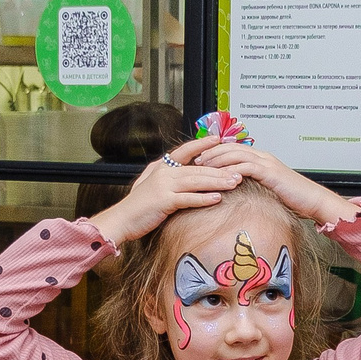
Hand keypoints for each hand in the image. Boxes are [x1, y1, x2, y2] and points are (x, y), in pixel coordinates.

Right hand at [89, 136, 239, 244]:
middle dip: (220, 170)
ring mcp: (163, 186)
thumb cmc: (139, 207)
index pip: (185, 151)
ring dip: (217, 182)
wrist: (121, 219)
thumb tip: (186, 178)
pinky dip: (203, 198)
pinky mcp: (163, 201)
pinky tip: (217, 198)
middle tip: (239, 171)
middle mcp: (164, 173)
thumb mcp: (154, 187)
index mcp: (162, 168)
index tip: (219, 140)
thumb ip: (169, 180)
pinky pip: (188, 199)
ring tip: (234, 183)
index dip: (202, 145)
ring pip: (195, 181)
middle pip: (197, 169)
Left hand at [192, 141, 357, 225]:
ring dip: (217, 159)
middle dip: (211, 152)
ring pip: (236, 154)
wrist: (314, 202)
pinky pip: (246, 167)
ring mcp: (267, 163)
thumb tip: (239, 192)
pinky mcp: (270, 173)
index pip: (234, 149)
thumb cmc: (294, 200)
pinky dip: (231, 170)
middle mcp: (263, 157)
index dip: (216, 151)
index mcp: (262, 160)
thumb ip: (255, 186)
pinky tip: (219, 176)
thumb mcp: (270, 190)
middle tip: (195, 160)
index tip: (200, 159)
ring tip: (202, 166)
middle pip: (231, 147)